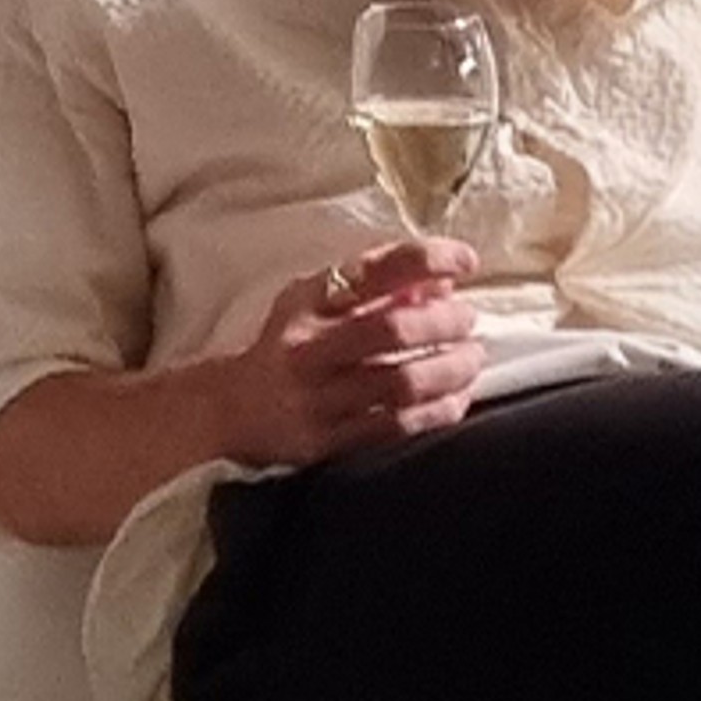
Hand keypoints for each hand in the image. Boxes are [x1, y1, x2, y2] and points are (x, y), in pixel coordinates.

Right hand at [216, 240, 484, 467]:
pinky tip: (456, 400)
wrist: (229, 409)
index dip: (427, 260)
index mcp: (307, 303)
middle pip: (391, 330)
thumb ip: (372, 289)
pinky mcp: (326, 439)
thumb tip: (440, 284)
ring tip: (471, 360)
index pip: (374, 269)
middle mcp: (308, 348)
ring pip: (399, 383)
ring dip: (450, 370)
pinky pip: (394, 425)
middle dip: (444, 324)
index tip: (465, 261)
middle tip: (468, 322)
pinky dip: (436, 411)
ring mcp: (317, 397)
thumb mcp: (314, 302)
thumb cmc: (285, 347)